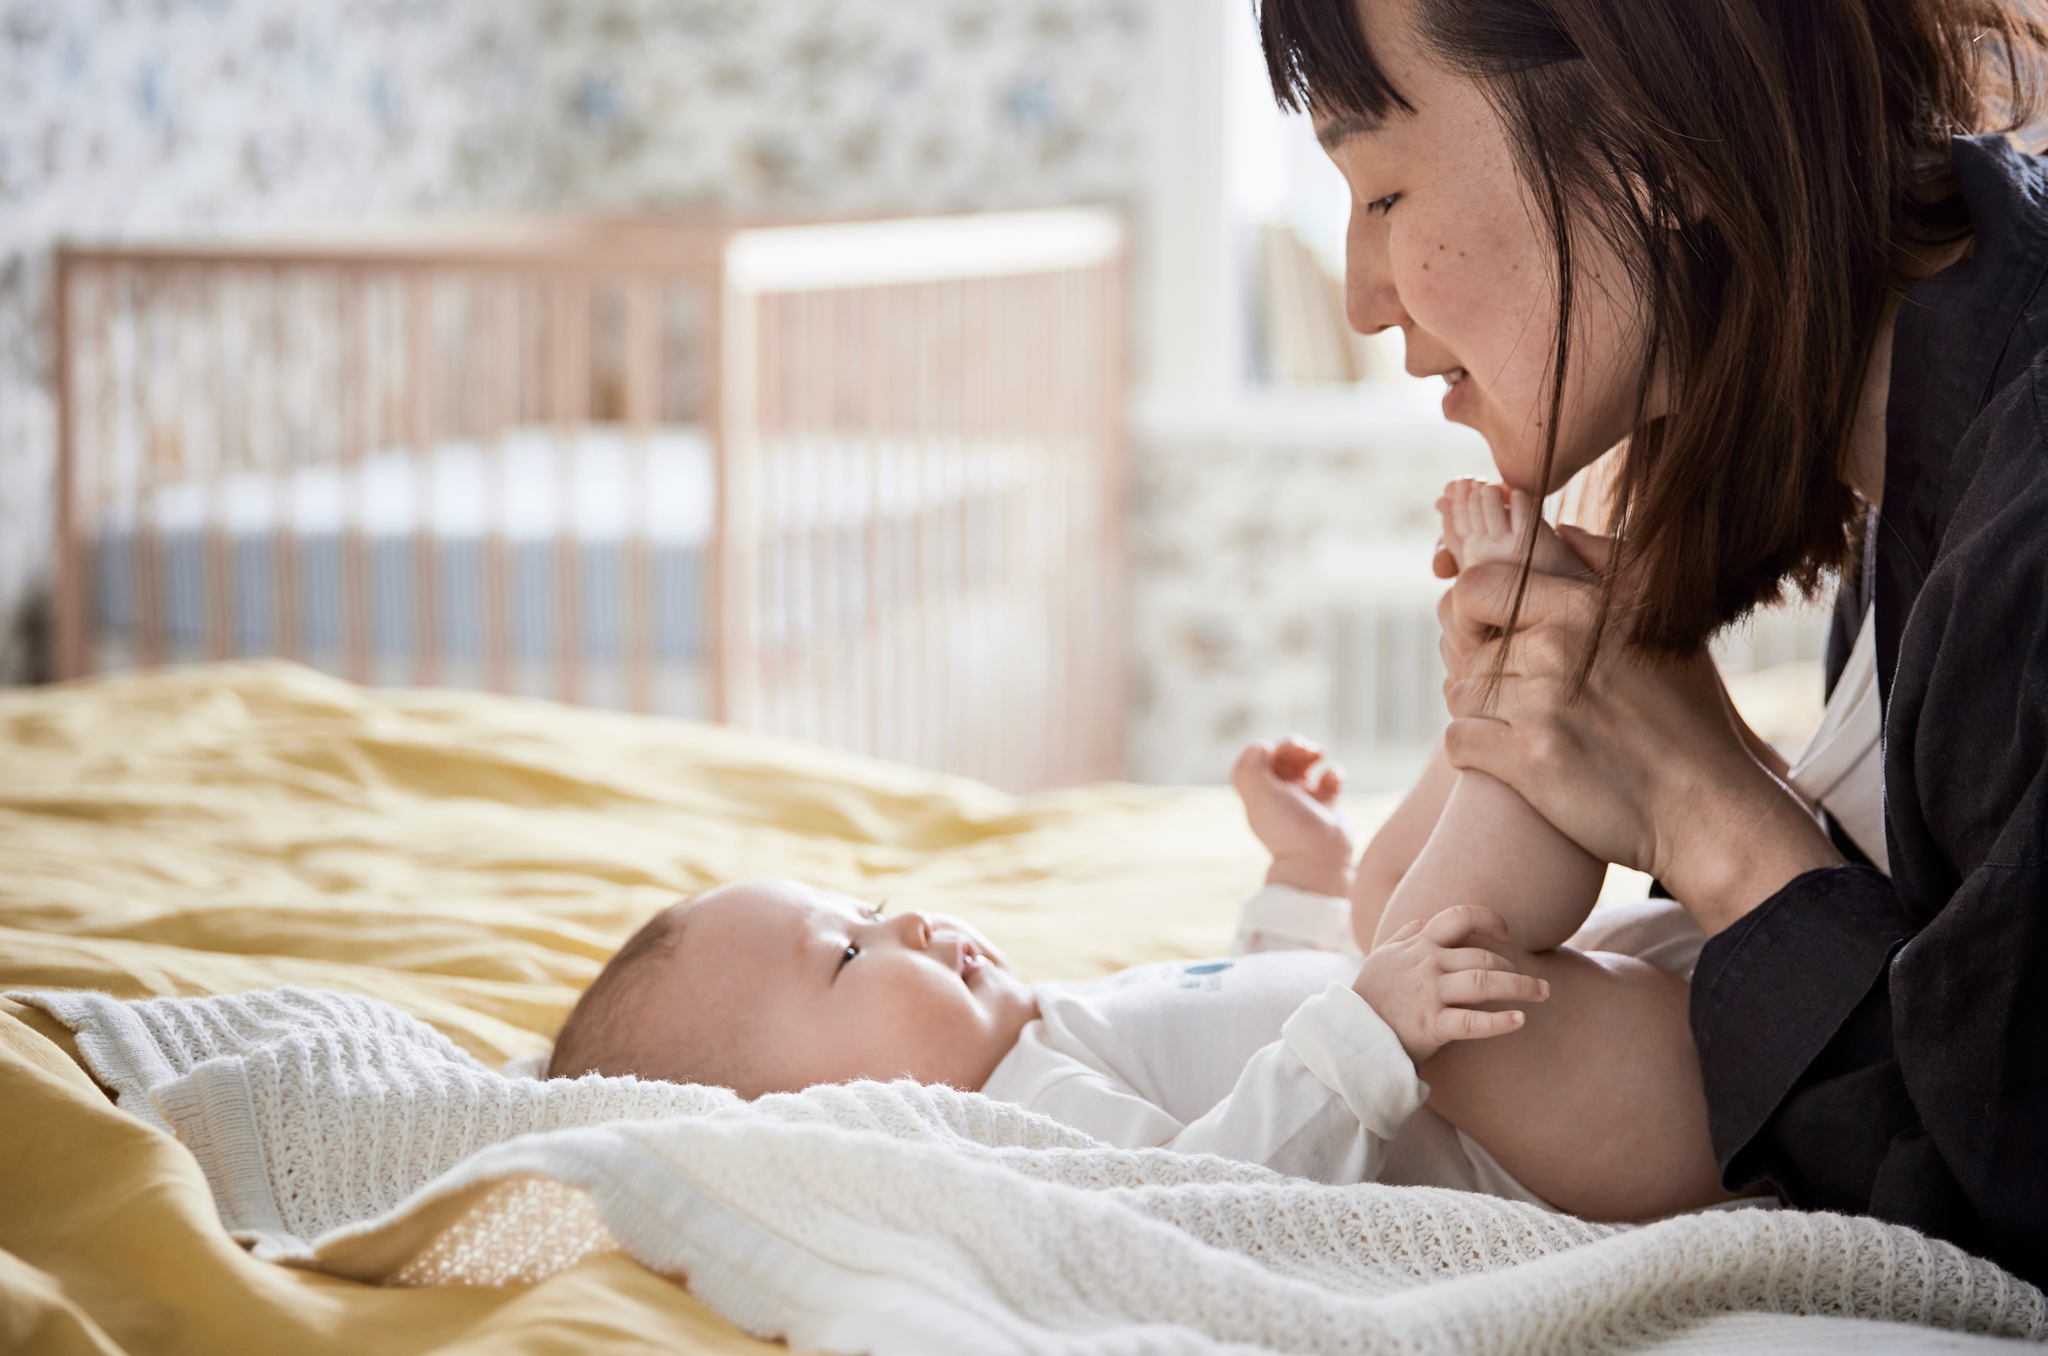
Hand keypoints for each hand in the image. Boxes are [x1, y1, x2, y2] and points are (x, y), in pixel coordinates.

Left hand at [1232, 737, 1358, 897]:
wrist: (1320, 860)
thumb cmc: (1289, 829)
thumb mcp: (1262, 798)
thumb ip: (1252, 770)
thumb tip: (1261, 746)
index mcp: (1259, 794)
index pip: (1253, 763)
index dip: (1260, 750)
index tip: (1270, 751)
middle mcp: (1280, 796)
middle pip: (1280, 758)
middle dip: (1291, 746)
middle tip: (1303, 747)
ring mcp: (1305, 799)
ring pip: (1305, 764)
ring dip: (1311, 753)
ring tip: (1318, 755)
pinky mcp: (1328, 804)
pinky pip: (1330, 779)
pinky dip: (1333, 773)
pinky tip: (1332, 782)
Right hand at [1353, 905, 1549, 1064]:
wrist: (1349, 1034)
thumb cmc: (1370, 997)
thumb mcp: (1381, 957)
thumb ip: (1404, 936)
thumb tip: (1423, 921)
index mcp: (1419, 947)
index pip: (1459, 917)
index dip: (1489, 919)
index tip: (1506, 934)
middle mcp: (1427, 965)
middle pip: (1483, 957)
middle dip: (1515, 969)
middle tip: (1536, 984)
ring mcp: (1429, 995)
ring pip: (1485, 982)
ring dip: (1521, 986)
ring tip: (1543, 993)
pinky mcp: (1430, 1025)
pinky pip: (1472, 1022)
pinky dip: (1499, 1022)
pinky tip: (1519, 1021)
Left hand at [1435, 531, 1839, 935]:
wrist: (1707, 807)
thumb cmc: (1686, 716)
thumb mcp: (1664, 624)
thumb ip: (1609, 567)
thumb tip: (1560, 531)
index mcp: (1587, 607)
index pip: (1476, 587)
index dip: (1467, 613)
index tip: (1485, 639)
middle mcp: (1560, 648)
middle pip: (1469, 651)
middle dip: (1482, 677)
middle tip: (1514, 703)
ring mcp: (1542, 705)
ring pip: (1459, 694)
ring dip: (1476, 714)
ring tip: (1517, 731)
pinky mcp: (1528, 761)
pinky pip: (1457, 741)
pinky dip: (1471, 752)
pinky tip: (1504, 761)